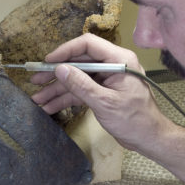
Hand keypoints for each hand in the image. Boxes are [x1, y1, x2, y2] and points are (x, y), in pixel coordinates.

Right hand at [31, 33, 168, 150]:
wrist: (148, 139)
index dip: (66, 51)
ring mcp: (104, 79)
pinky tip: (49, 106)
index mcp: (118, 60)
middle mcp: (110, 66)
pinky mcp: (100, 92)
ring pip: (76, 79)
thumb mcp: (105, 102)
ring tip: (37, 99)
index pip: (88, 45)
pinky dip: (65, 99)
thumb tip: (59, 69)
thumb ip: (81, 85)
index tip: (48, 61)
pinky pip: (79, 91)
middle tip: (35, 79)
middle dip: (56, 73)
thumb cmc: (134, 120)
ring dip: (57, 89)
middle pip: (78, 63)